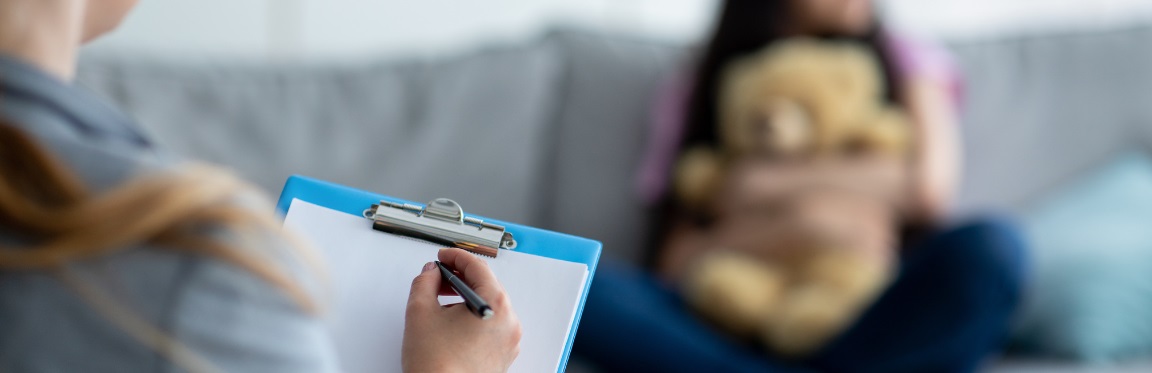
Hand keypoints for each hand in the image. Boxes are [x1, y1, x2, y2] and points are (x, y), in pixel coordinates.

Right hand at [402, 248, 521, 372]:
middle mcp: (509, 322)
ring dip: (466, 299)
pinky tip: (451, 324)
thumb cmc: (437, 365)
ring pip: (488, 307)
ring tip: (440, 304)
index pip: (478, 267)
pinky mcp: (502, 356)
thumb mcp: (420, 312)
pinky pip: (490, 327)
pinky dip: (473, 319)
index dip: (456, 257)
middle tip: (437, 278)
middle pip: (486, 286)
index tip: (444, 256)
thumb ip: (424, 282)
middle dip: (459, 279)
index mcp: (495, 306)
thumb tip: (430, 272)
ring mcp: (508, 341)